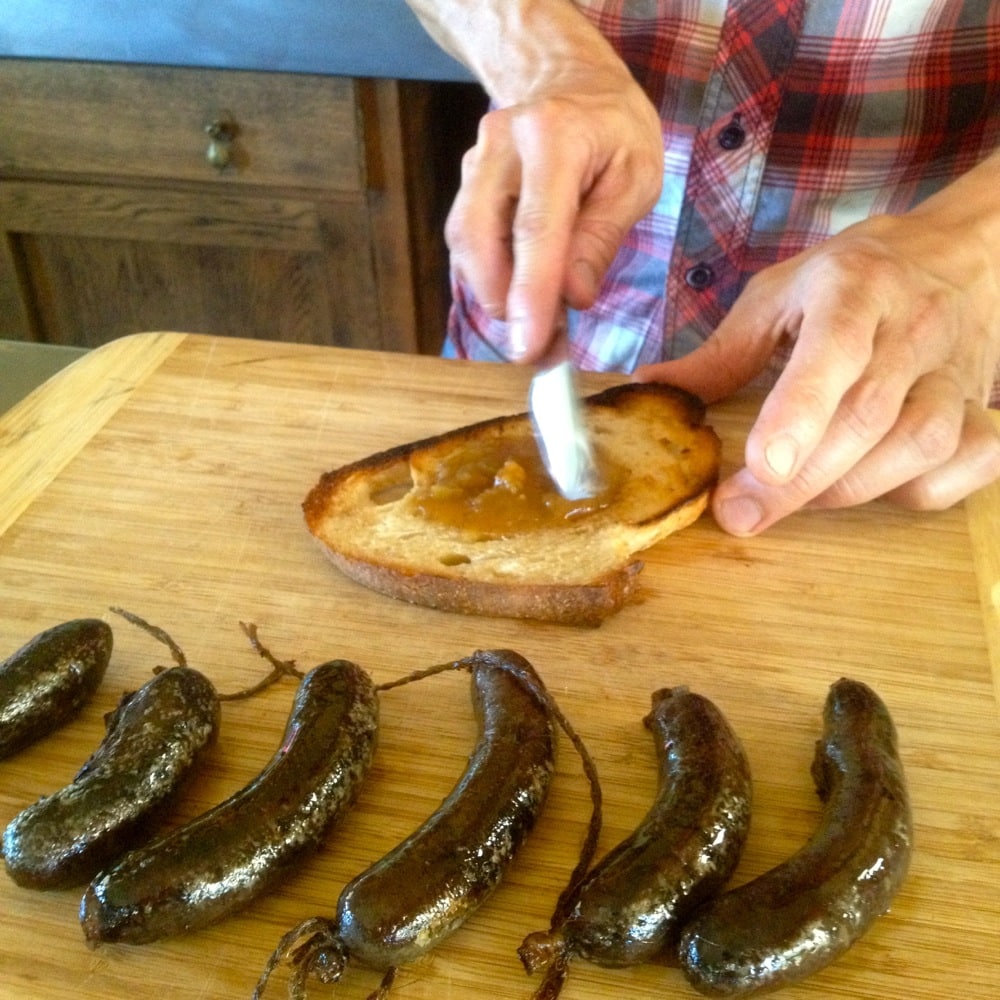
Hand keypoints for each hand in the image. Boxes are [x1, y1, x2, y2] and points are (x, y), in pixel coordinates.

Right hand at [445, 62, 662, 362]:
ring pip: (465, 244)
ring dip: (494, 295)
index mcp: (553, 137)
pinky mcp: (464, 183)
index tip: (529, 346)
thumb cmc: (613, 130)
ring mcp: (474, 163)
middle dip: (504, 302)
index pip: (535, 228)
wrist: (568, 81)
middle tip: (536, 346)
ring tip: (534, 324)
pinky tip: (518, 295)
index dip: (531, 293)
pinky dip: (488, 278)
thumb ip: (602, 236)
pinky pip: (465, 242)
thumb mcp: (636, 177)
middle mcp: (500, 146)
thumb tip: (573, 297)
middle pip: (481, 238)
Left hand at [638, 200, 999, 535]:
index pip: (835, 349)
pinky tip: (875, 488)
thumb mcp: (779, 295)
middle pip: (868, 417)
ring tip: (795, 497)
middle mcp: (912, 327)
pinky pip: (968, 463)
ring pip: (921, 445)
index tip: (762, 466)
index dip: (800, 412)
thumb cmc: (851, 280)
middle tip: (742, 515)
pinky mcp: (984, 405)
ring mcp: (956, 370)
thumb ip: (722, 351)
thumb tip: (654, 391)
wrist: (956, 256)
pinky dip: (922, 491)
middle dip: (801, 480)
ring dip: (850, 489)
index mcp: (853, 288)